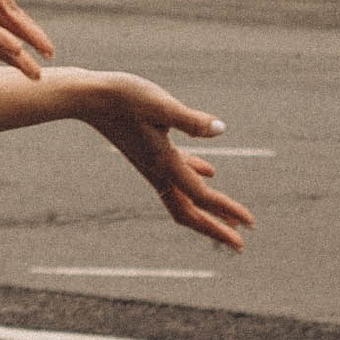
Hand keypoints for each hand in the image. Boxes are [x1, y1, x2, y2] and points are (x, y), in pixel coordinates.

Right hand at [65, 72, 253, 250]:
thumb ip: (190, 120)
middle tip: (240, 244)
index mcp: (165, 164)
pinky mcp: (149, 151)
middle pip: (188, 211)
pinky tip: (211, 171)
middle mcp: (158, 170)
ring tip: (229, 219)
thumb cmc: (123, 97)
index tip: (252, 225)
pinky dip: (197, 179)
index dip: (228, 210)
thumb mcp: (160, 105)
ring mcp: (152, 163)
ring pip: (183, 197)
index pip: (202, 196)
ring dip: (207, 210)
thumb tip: (221, 129)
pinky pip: (177, 175)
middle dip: (215, 228)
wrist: (88, 95)